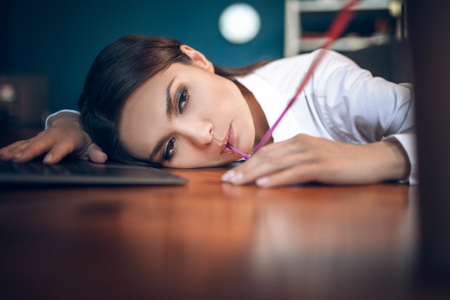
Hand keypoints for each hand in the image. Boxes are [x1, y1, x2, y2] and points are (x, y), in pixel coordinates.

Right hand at [0, 114, 106, 163]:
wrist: (75, 123)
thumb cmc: (85, 137)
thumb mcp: (94, 143)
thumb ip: (97, 151)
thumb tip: (102, 157)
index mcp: (70, 138)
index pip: (63, 146)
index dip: (56, 153)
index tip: (49, 161)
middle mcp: (54, 136)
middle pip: (41, 143)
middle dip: (30, 151)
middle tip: (19, 159)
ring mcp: (43, 137)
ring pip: (28, 143)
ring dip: (16, 150)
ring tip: (6, 158)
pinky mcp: (35, 139)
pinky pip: (22, 143)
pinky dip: (11, 148)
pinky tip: (2, 155)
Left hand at [221, 134, 409, 186]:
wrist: (371, 159)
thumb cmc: (341, 162)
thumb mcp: (314, 157)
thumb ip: (294, 161)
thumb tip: (272, 172)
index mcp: (298, 141)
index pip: (267, 152)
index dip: (248, 162)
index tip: (231, 173)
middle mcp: (301, 144)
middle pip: (267, 157)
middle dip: (244, 169)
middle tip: (226, 180)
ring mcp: (311, 153)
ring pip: (276, 164)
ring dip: (254, 174)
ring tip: (237, 183)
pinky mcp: (321, 165)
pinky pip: (294, 172)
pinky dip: (277, 178)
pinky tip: (263, 184)